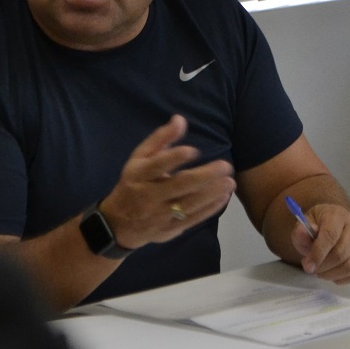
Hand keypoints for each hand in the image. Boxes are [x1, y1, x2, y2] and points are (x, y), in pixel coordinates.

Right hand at [100, 115, 235, 249]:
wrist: (119, 223)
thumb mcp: (139, 158)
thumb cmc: (134, 183)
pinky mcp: (169, 229)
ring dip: (212, 193)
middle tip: (226, 166)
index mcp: (140, 175)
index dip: (174, 158)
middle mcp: (149, 195)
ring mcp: (160, 215)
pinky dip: (210, 209)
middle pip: (178, 186)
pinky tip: (224, 197)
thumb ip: (160, 139)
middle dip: (204, 177)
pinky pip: (193, 219)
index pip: (157, 165)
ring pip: (189, 205)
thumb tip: (180, 119)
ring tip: (230, 182)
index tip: (194, 151)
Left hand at [290, 203, 349, 283]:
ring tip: (320, 272)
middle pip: (341, 253)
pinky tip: (332, 274)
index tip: (308, 266)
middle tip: (311, 269)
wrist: (332, 224)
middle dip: (323, 266)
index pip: (331, 235)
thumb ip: (300, 231)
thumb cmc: (317, 226)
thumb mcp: (303, 225)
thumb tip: (303, 234)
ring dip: (331, 274)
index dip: (318, 253)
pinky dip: (342, 279)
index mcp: (337, 215)